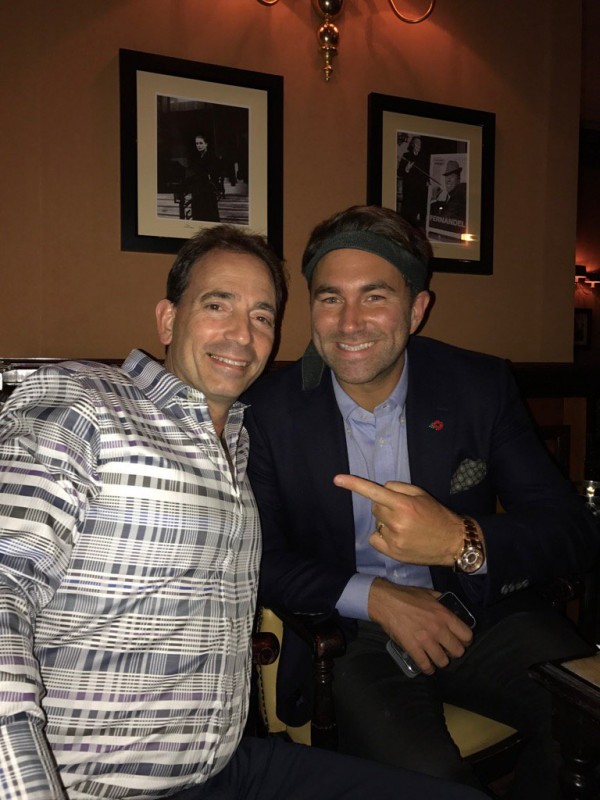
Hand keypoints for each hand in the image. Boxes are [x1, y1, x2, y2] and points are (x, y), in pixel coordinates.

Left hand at [333, 474, 463, 565]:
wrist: (452, 542)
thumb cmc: (437, 515)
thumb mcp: (421, 494)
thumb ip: (398, 488)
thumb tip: (381, 489)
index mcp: (403, 505)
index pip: (373, 492)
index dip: (354, 484)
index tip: (337, 479)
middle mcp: (396, 522)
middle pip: (375, 507)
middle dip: (385, 506)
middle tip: (403, 511)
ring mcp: (393, 539)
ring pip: (376, 523)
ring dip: (385, 522)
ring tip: (405, 527)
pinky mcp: (392, 553)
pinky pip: (375, 538)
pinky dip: (382, 536)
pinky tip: (398, 537)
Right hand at [369, 579, 473, 674]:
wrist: (386, 601)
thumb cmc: (407, 595)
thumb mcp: (429, 593)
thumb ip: (441, 601)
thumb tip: (449, 605)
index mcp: (444, 615)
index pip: (467, 635)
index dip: (465, 640)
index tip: (461, 641)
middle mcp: (438, 629)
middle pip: (458, 651)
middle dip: (454, 652)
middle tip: (448, 650)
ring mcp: (425, 640)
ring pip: (443, 661)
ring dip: (441, 661)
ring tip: (437, 658)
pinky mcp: (412, 648)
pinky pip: (425, 665)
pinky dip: (428, 668)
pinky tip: (427, 666)